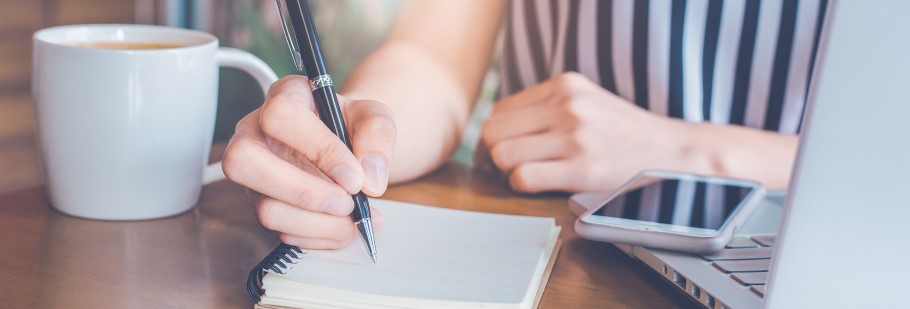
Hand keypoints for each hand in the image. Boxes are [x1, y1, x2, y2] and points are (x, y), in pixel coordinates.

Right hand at [222, 76, 395, 248]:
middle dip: (304, 193)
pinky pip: (283, 231)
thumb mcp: (375, 118)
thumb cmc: (353, 125)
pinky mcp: (264, 203)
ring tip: (356, 218)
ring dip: (318, 224)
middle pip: (245, 163)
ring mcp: (255, 173)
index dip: (319, 150)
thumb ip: (378, 138)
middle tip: (347, 203)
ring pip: (266, 209)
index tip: (354, 177)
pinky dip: (320, 236)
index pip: (281, 117)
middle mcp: (255, 132)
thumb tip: (370, 181)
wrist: (348, 146)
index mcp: (285, 96)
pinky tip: (345, 225)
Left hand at [480, 72, 692, 193]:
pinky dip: (520, 185)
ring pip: (503, 154)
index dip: (496, 133)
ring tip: (523, 175)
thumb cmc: (624, 132)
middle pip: (494, 131)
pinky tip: (537, 185)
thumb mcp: (586, 100)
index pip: (500, 109)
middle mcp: (567, 106)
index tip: (503, 148)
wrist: (671, 150)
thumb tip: (498, 130)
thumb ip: (547, 106)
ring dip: (506, 171)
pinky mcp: (582, 168)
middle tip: (505, 166)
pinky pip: (523, 177)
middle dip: (494, 152)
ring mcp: (574, 137)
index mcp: (564, 85)